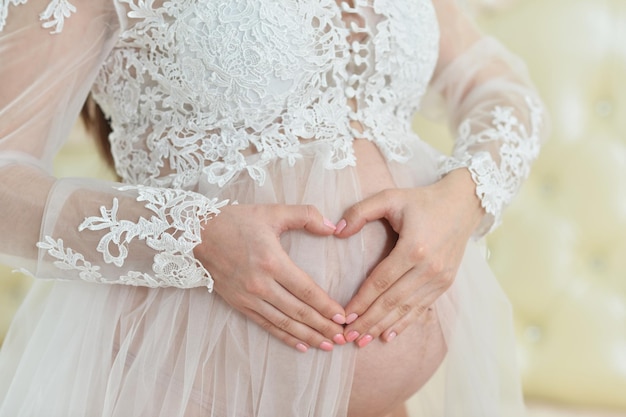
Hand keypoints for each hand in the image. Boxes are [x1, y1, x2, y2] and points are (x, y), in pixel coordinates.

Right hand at [193, 204, 346, 351]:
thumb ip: (305, 215)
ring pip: (284, 322)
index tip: (343, 316)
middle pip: (298, 311)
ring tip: (327, 345)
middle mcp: (261, 284)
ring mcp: (249, 297)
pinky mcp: (239, 304)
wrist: (197, 234)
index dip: (326, 306)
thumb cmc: (236, 221)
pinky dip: (284, 337)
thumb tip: (332, 227)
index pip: (306, 289)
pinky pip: (266, 324)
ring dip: (308, 336)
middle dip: (323, 326)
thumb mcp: (272, 212)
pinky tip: (301, 345)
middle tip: (343, 337)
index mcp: (272, 261)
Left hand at [335, 169, 484, 346]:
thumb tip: (337, 232)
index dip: (361, 301)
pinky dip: (404, 323)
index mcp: (413, 248)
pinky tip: (388, 335)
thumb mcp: (389, 197)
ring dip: (383, 326)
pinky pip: (421, 308)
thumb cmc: (422, 200)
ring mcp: (440, 278)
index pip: (380, 282)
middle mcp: (428, 268)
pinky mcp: (445, 283)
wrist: (463, 204)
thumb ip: (360, 212)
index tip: (343, 316)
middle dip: (368, 321)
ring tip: (362, 341)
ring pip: (406, 309)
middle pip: (392, 301)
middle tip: (347, 336)